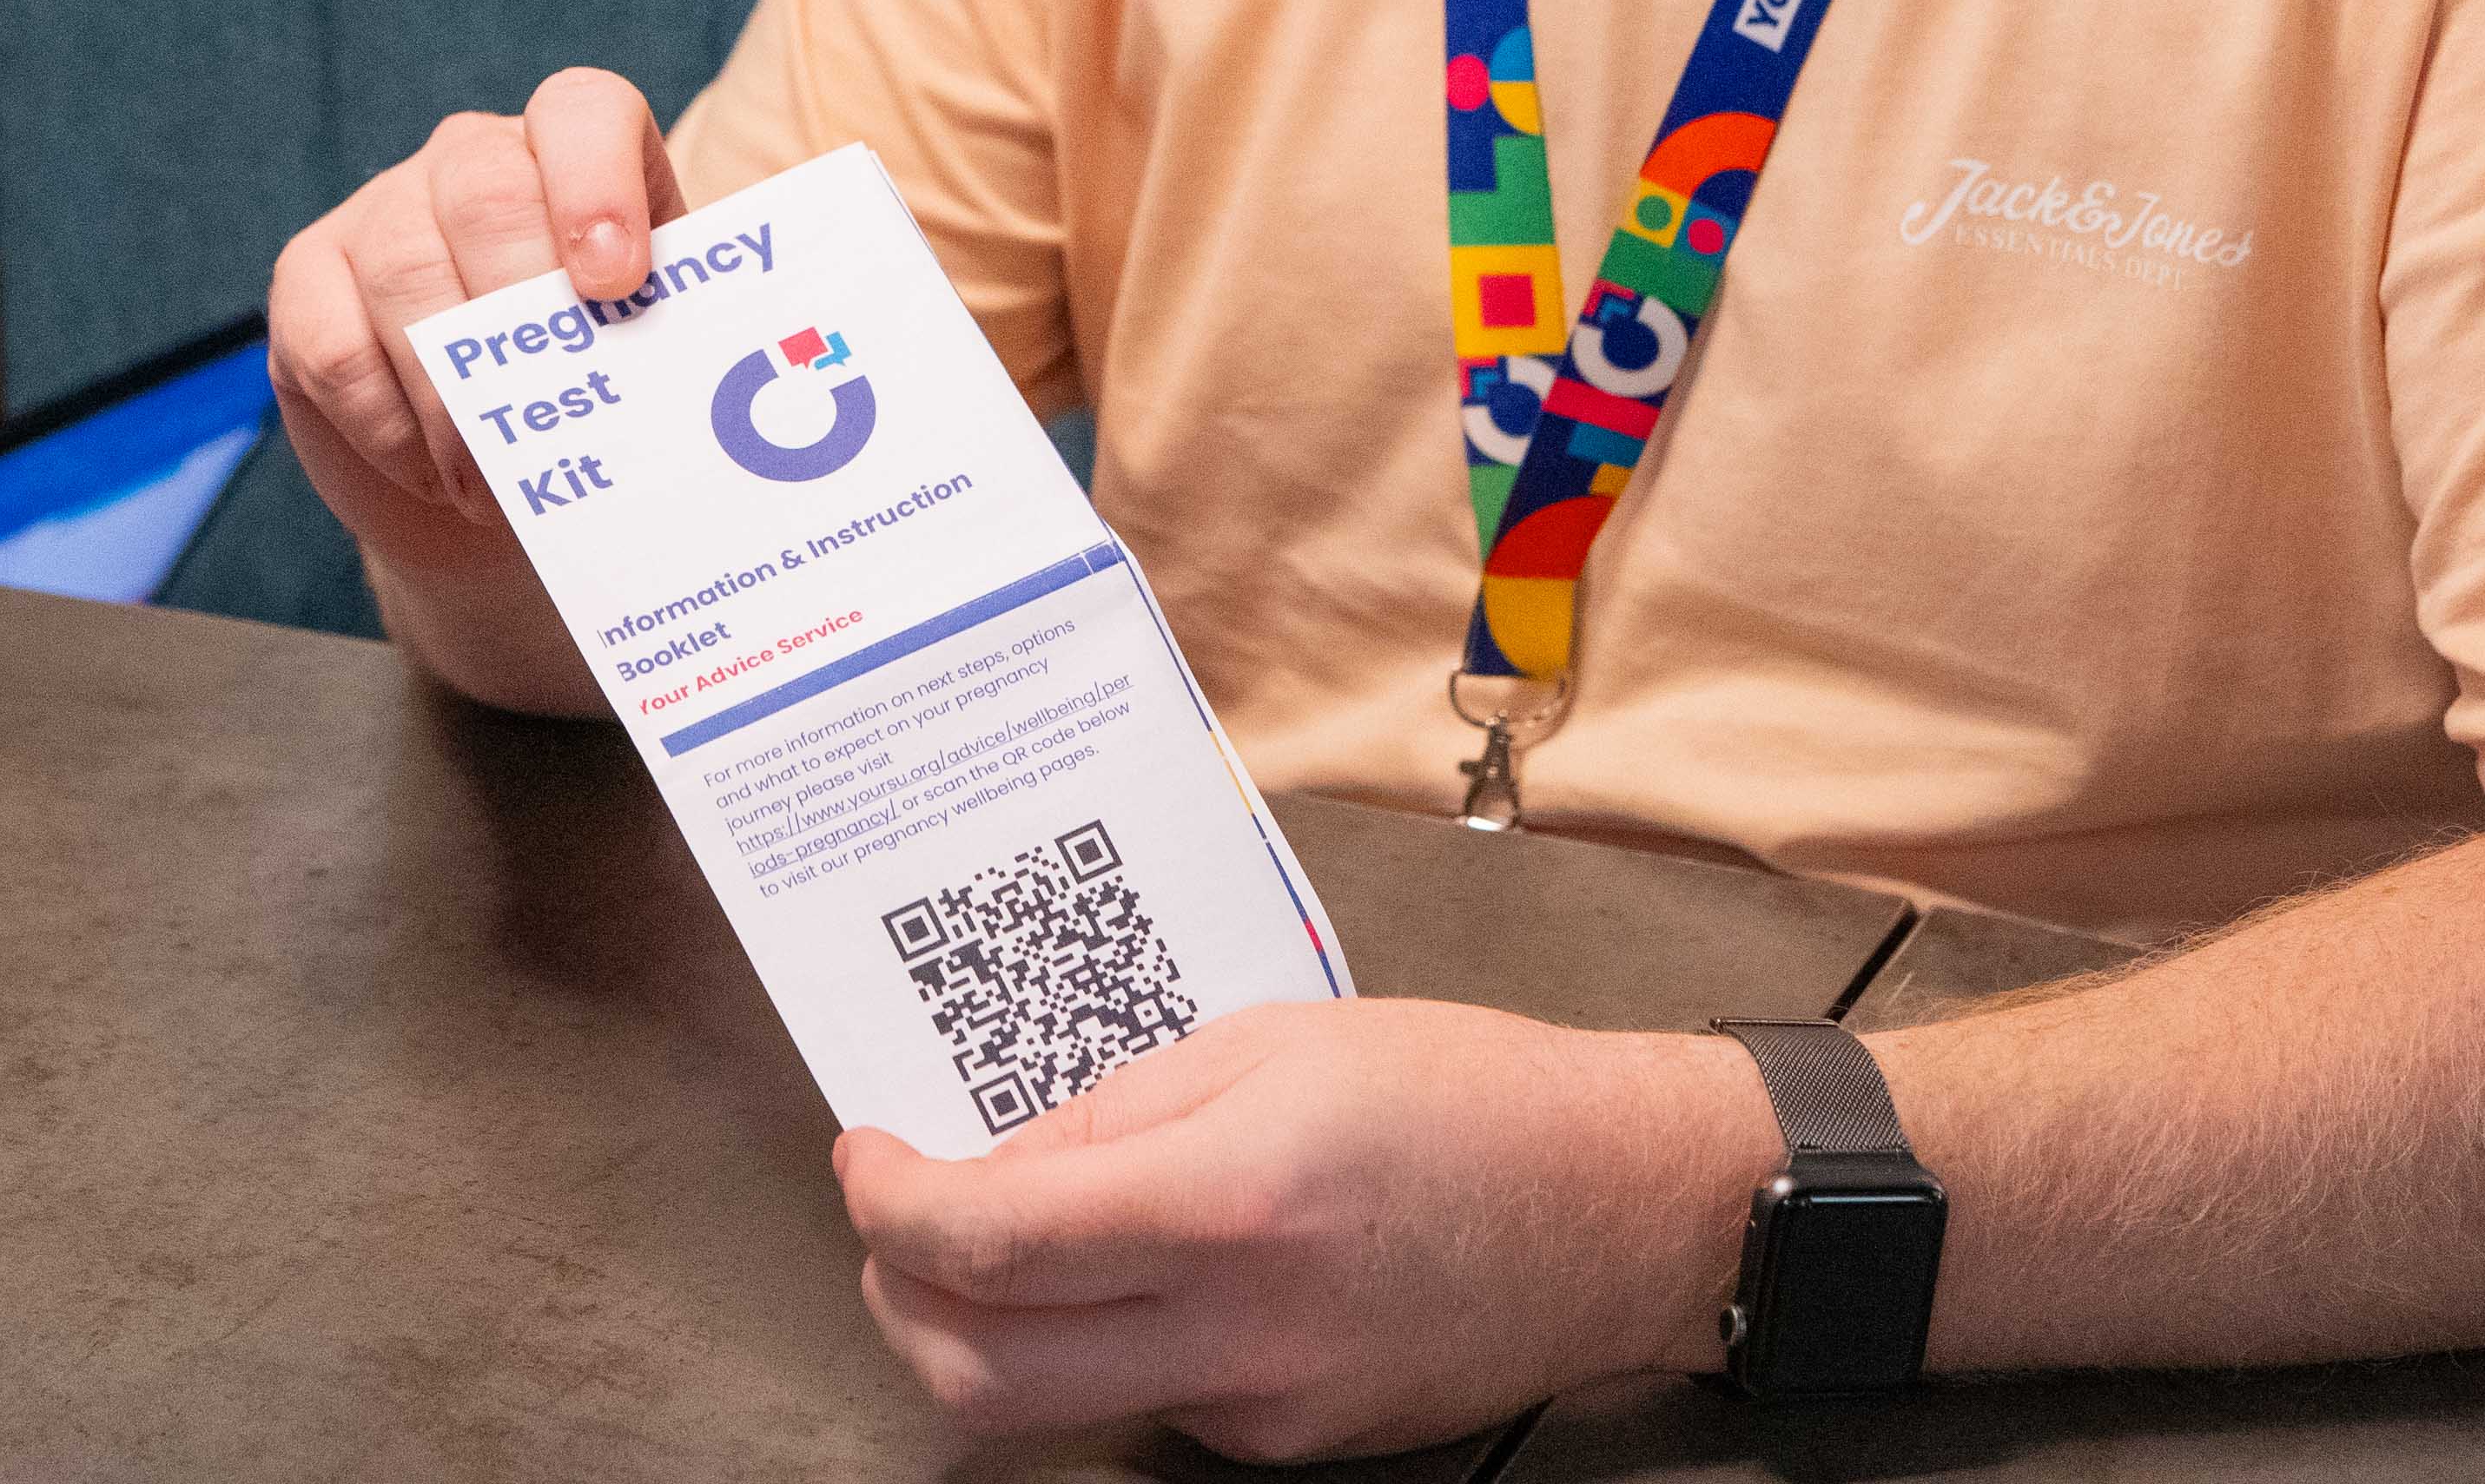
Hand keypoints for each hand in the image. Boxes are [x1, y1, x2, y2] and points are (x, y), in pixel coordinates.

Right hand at [264, 69, 681, 702]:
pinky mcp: (312, 279)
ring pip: (404, 261)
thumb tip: (812, 368)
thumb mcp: (672, 349)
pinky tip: (433, 473)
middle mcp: (479, 157)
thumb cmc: (618, 395)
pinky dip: (383, 415)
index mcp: (585, 149)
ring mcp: (386, 210)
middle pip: (484, 183)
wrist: (511, 481)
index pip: (584, 109)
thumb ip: (715, 333)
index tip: (617, 282)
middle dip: (518, 303)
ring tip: (497, 481)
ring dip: (453, 386)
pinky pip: (327, 333)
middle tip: (553, 415)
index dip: (596, 183)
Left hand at [836, 998, 1764, 1461]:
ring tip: (1006, 1233)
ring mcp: (1260, 1407)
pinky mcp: (1290, 1444)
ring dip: (989, 1328)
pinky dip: (1111, 1334)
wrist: (1617, 1208)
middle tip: (895, 1220)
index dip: (890, 1201)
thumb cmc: (1468, 1092)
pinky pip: (1152, 1398)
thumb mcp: (1276, 1039)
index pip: (990, 1241)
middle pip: (981, 1374)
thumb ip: (1124, 1107)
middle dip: (896, 1298)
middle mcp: (1232, 1330)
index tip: (867, 1156)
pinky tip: (1154, 1261)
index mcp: (1225, 1202)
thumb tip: (1008, 1159)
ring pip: (1055, 1402)